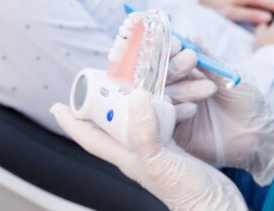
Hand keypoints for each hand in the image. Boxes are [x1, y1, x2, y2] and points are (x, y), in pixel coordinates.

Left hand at [51, 92, 246, 210]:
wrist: (217, 205)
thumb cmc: (187, 193)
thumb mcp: (161, 162)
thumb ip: (145, 134)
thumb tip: (136, 98)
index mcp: (126, 156)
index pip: (90, 137)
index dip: (72, 122)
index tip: (57, 106)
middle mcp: (138, 150)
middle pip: (112, 120)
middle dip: (104, 99)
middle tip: (99, 77)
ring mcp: (157, 147)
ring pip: (139, 114)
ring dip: (139, 94)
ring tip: (137, 77)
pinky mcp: (175, 144)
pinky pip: (164, 115)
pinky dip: (165, 100)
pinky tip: (172, 91)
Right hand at [164, 46, 273, 185]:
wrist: (260, 135)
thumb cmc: (248, 102)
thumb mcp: (228, 77)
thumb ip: (208, 60)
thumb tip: (191, 35)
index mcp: (189, 76)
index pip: (171, 60)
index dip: (171, 51)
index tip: (177, 44)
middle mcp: (179, 92)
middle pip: (163, 78)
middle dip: (174, 67)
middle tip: (190, 61)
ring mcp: (176, 113)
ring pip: (165, 98)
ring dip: (182, 90)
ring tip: (209, 88)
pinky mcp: (177, 135)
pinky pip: (166, 122)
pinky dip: (176, 113)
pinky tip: (192, 109)